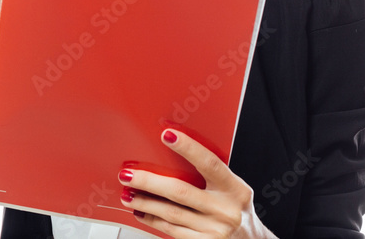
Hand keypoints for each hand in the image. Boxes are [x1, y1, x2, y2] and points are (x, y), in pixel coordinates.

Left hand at [118, 129, 276, 238]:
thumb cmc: (236, 208)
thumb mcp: (233, 188)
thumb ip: (212, 175)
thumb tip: (175, 151)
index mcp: (235, 189)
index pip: (209, 163)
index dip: (188, 148)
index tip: (167, 134)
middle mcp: (226, 210)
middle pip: (180, 192)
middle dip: (149, 181)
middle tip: (128, 174)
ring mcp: (214, 230)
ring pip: (170, 213)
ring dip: (145, 202)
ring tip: (128, 194)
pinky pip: (171, 230)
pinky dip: (153, 220)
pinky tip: (142, 212)